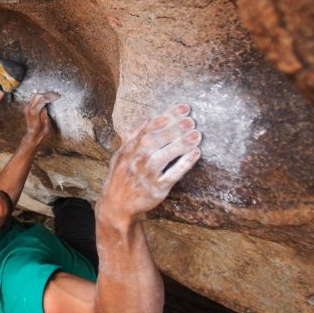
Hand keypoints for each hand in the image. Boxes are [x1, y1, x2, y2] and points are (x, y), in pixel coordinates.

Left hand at [22, 92, 59, 147]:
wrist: (32, 135)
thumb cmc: (40, 131)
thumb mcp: (45, 123)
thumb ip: (44, 113)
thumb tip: (45, 104)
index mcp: (34, 112)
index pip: (42, 99)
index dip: (51, 96)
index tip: (57, 95)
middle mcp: (29, 108)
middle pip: (38, 96)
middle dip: (48, 93)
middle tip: (56, 93)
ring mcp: (27, 108)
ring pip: (35, 96)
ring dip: (43, 93)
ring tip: (52, 92)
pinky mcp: (27, 108)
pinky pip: (31, 99)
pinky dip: (36, 95)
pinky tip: (38, 91)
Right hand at [99, 104, 201, 226]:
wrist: (117, 204)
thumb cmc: (121, 176)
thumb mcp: (121, 154)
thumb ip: (133, 137)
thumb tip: (147, 119)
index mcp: (130, 148)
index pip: (149, 128)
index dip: (167, 116)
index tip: (183, 108)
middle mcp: (137, 160)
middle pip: (156, 139)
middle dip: (175, 128)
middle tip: (192, 121)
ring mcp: (146, 175)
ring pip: (164, 156)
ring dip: (181, 144)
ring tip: (197, 135)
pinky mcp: (157, 189)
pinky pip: (172, 175)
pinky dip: (184, 164)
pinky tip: (195, 154)